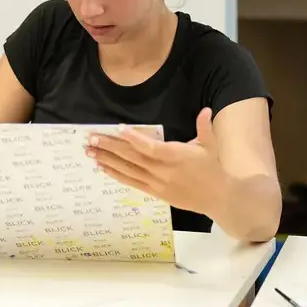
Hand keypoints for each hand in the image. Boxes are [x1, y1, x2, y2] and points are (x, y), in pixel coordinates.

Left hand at [86, 108, 224, 215]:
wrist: (216, 197)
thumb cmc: (211, 167)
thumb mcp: (210, 145)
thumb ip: (204, 126)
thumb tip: (206, 109)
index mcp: (175, 156)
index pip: (150, 147)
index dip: (134, 138)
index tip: (119, 128)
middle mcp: (162, 171)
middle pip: (133, 158)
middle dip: (111, 147)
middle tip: (92, 139)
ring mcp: (156, 183)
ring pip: (128, 170)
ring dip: (107, 160)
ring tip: (90, 152)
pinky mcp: (154, 192)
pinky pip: (131, 182)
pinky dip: (116, 174)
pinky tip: (103, 167)